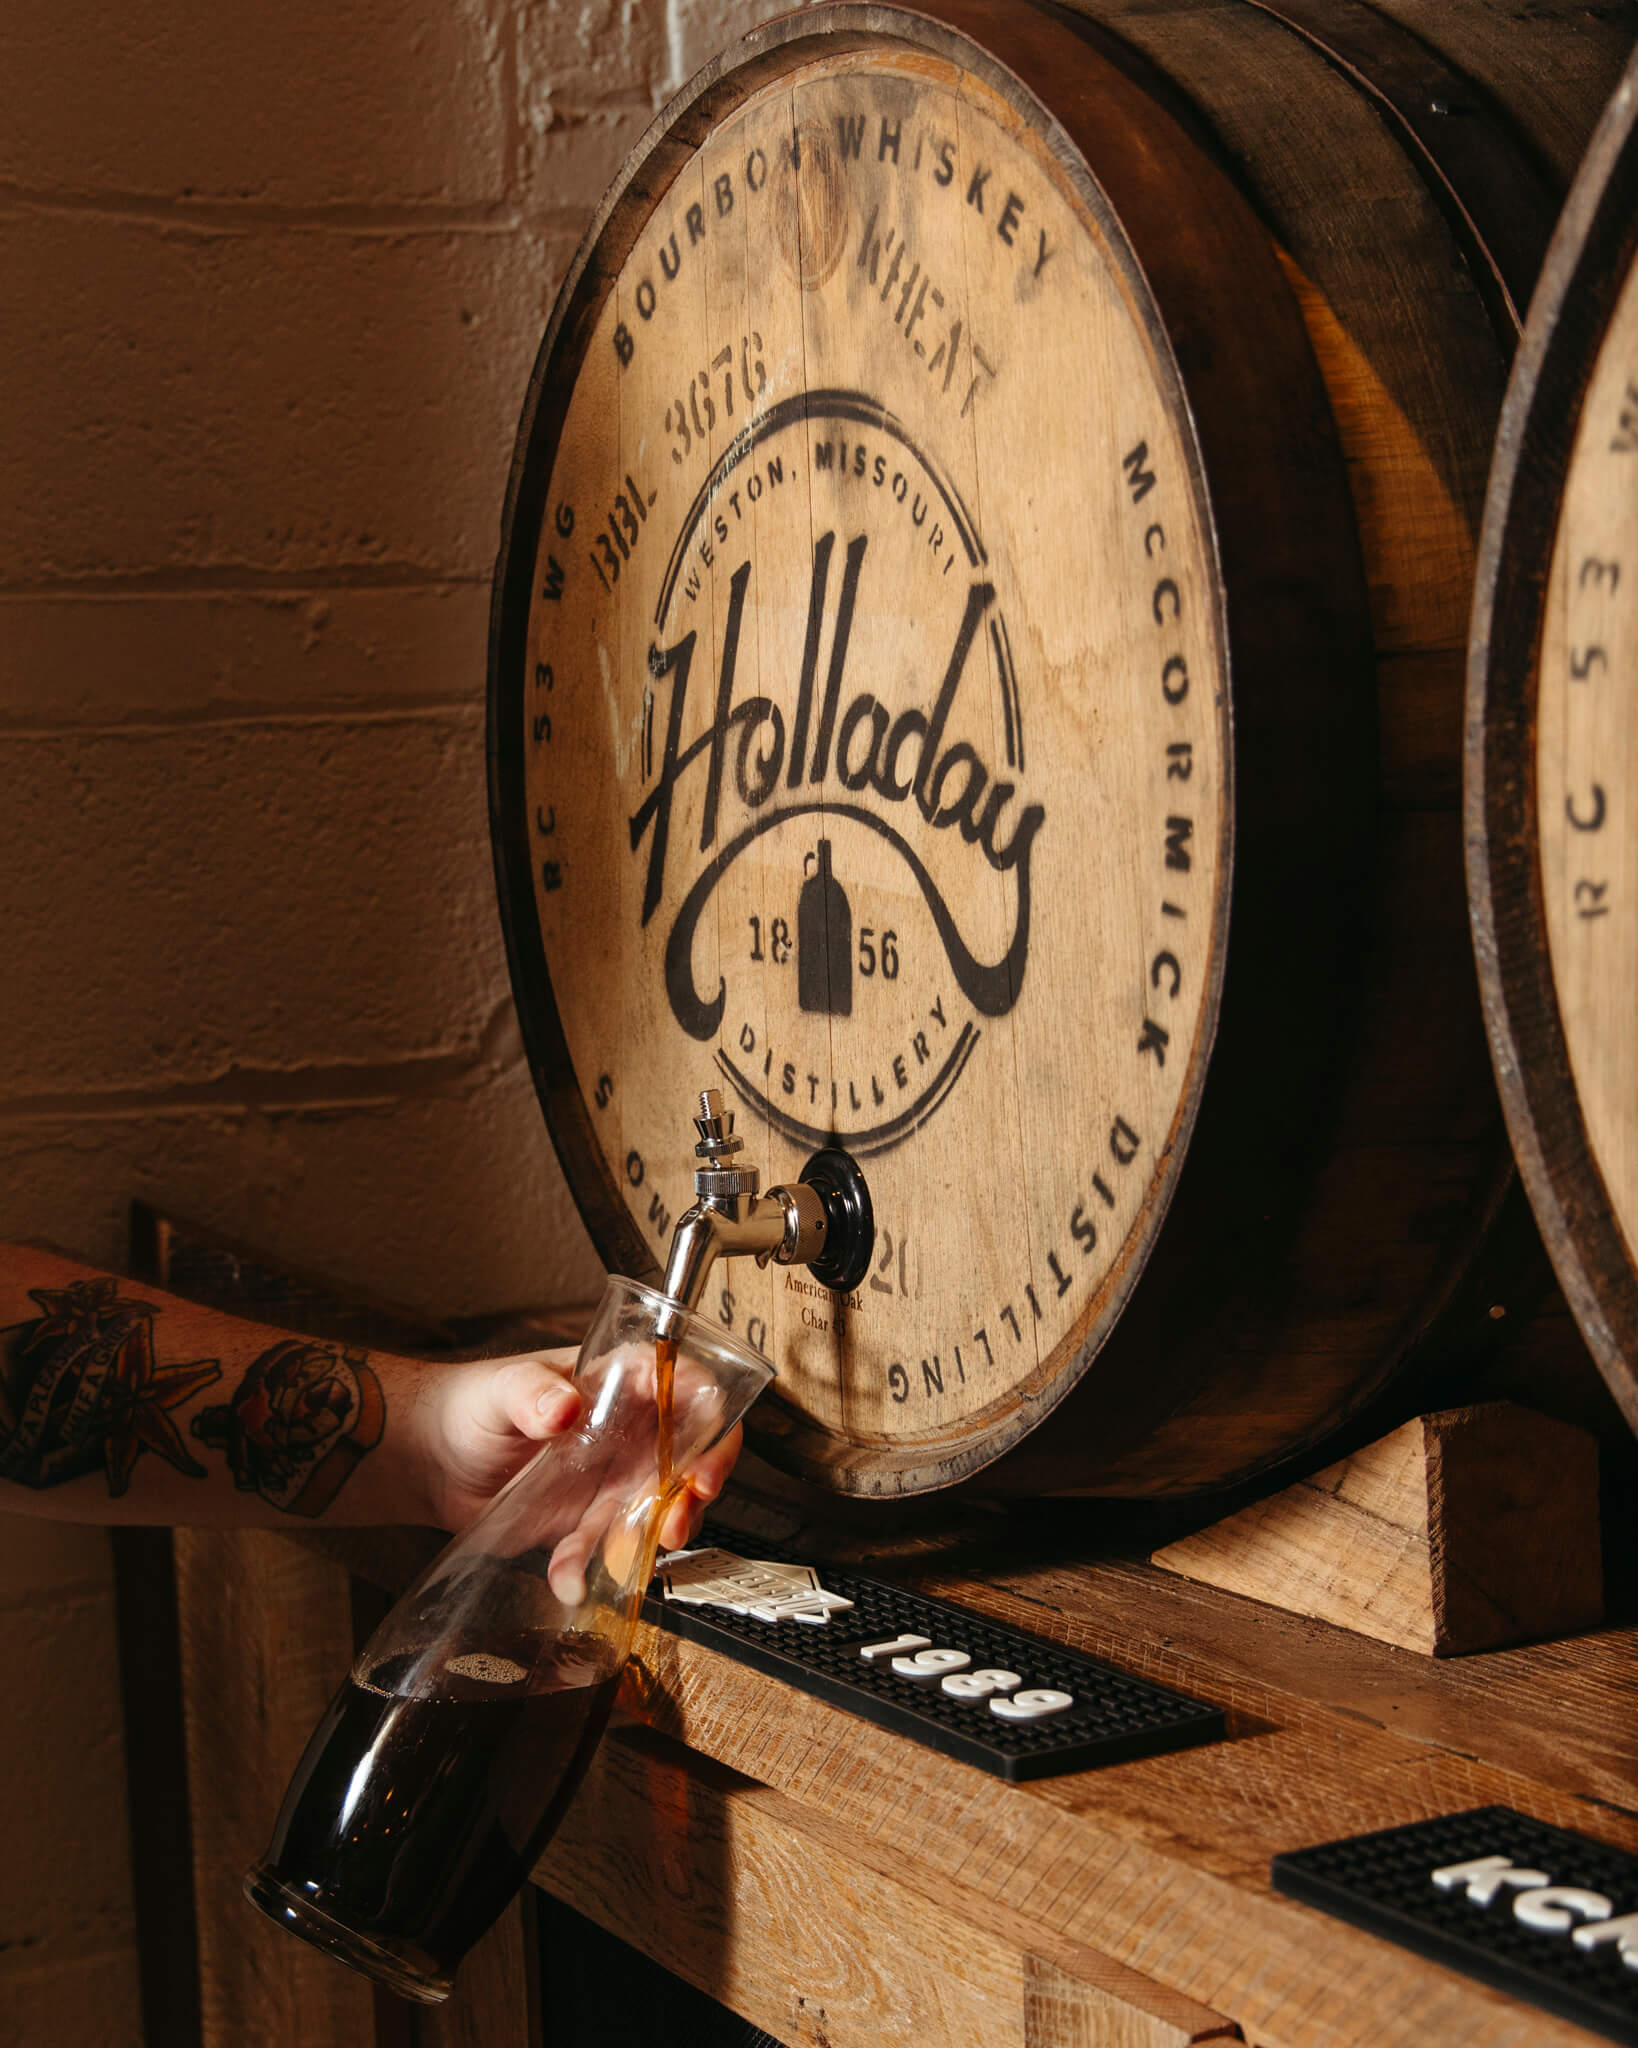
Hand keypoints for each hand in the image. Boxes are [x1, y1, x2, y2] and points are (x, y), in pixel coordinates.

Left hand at [414, 1349, 740, 1547]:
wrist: (432, 1462)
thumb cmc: (468, 1403)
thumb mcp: (499, 1389)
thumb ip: (529, 1392)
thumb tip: (562, 1405)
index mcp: (619, 1379)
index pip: (685, 1385)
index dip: (709, 1417)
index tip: (701, 1455)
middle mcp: (629, 1426)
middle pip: (691, 1451)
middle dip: (695, 1487)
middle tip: (678, 1517)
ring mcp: (614, 1475)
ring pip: (661, 1505)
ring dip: (655, 1532)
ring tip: (630, 1553)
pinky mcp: (591, 1518)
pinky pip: (611, 1545)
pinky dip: (594, 1565)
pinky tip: (568, 1574)